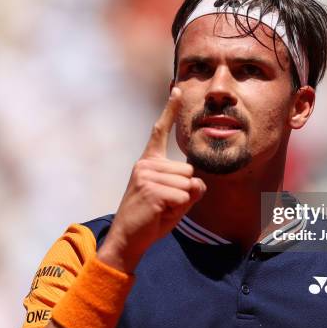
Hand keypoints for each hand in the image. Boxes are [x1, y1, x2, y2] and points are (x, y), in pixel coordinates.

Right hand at [98, 87, 205, 272]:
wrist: (128, 239)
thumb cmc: (151, 218)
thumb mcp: (174, 199)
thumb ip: (189, 187)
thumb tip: (198, 182)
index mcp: (149, 162)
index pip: (160, 132)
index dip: (170, 110)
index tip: (178, 89)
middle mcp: (146, 164)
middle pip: (189, 171)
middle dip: (185, 192)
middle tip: (163, 204)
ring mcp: (146, 175)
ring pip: (188, 185)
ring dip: (181, 203)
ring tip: (160, 209)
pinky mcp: (151, 189)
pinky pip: (183, 197)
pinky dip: (177, 210)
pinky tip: (159, 214)